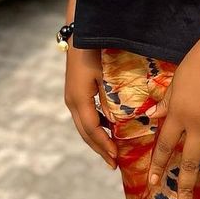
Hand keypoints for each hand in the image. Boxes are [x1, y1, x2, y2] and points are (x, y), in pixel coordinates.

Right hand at [64, 45, 116, 170]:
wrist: (80, 34)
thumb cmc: (96, 52)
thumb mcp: (106, 75)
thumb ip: (115, 96)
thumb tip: (128, 117)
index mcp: (80, 100)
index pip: (92, 130)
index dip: (104, 146)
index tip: (116, 158)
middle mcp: (72, 101)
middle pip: (85, 133)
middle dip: (99, 148)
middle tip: (114, 163)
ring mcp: (71, 97)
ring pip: (83, 125)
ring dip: (96, 139)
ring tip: (111, 150)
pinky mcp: (74, 92)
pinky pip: (84, 115)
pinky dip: (95, 126)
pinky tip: (107, 128)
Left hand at [145, 24, 199, 198]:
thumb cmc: (198, 61)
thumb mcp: (176, 81)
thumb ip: (167, 102)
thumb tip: (153, 117)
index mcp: (179, 113)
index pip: (165, 146)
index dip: (159, 166)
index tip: (154, 184)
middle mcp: (198, 124)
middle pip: (190, 162)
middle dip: (186, 187)